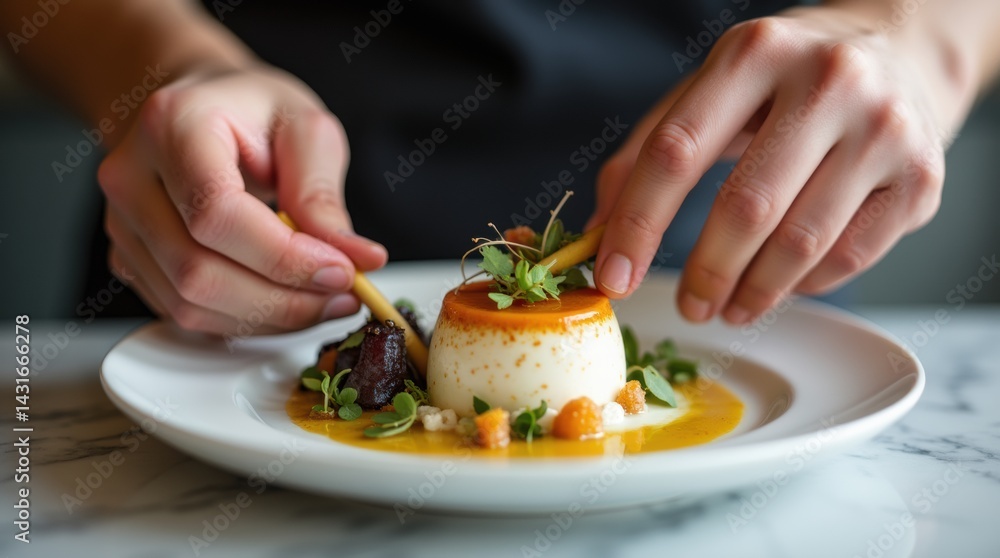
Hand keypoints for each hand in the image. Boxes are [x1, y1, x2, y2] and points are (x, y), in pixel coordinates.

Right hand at [99, 66, 386, 333]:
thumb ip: (323, 195)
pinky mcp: (130, 260)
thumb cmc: (252, 111)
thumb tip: (357, 258)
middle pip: (197, 271)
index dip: (284, 257)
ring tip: (324, 300)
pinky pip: (184, 314)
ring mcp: (123, 224)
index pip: (216, 214)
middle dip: (283, 299)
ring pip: (189, 304)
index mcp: (173, 125)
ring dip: (268, 318)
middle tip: (344, 295)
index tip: (342, 270)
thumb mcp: (305, 129)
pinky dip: (245, 321)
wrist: (202, 108)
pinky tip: (286, 301)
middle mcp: (132, 177)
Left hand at [589, 7, 957, 323]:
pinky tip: (781, 286)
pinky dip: (804, 286)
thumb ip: (646, 153)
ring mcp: (884, 128)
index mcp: (755, 53)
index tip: (613, 278)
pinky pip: (849, 258)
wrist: (901, 53)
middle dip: (704, 273)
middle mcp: (827, 81)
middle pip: (745, 206)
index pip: (677, 151)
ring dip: (753, 292)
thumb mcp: (711, 90)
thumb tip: (598, 232)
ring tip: (728, 307)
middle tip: (687, 306)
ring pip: (801, 243)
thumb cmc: (786, 80)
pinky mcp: (922, 177)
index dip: (638, 224)